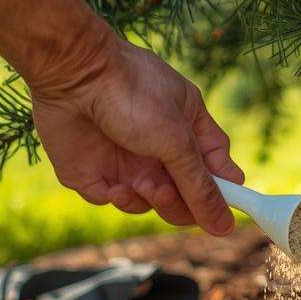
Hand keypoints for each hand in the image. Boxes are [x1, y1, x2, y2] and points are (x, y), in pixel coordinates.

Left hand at [27, 29, 244, 235]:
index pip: (218, 174)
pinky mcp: (96, 172)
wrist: (73, 73)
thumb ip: (201, 185)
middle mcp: (161, 148)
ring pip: (151, 204)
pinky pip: (117, 201)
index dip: (224, 197)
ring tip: (142, 184)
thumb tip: (227, 225)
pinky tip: (115, 187)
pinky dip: (121, 200)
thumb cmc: (133, 92)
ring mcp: (128, 161)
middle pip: (186, 196)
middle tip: (165, 192)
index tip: (225, 221)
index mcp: (190, 131)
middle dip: (181, 203)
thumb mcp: (176, 140)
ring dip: (151, 201)